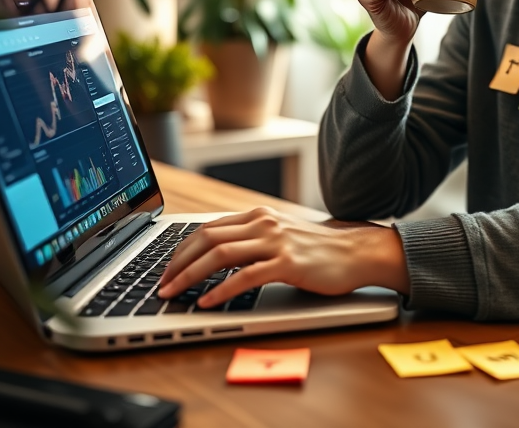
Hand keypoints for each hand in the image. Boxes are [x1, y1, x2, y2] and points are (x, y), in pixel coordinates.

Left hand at [156, 207, 409, 306]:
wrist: (357, 253)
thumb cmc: (320, 251)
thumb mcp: (280, 236)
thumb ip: (252, 240)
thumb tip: (216, 257)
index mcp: (258, 216)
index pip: (207, 227)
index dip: (181, 249)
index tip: (166, 268)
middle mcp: (263, 223)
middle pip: (206, 238)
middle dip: (177, 262)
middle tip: (161, 283)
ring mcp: (275, 242)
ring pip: (220, 255)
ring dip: (190, 276)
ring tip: (174, 293)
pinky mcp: (287, 263)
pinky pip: (245, 277)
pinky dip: (221, 290)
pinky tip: (207, 302)